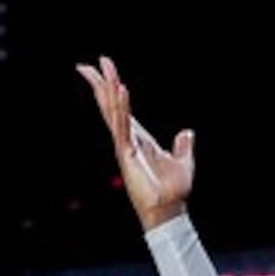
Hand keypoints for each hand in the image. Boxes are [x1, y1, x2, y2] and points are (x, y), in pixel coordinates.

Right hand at [74, 58, 197, 231]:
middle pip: (110, 106)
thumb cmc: (173, 191)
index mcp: (138, 139)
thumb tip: (187, 133)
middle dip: (100, 84)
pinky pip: (123, 126)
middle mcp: (127, 140)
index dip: (110, 89)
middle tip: (87, 64)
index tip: (102, 70)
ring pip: (114, 112)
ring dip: (109, 89)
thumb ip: (183, 146)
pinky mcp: (128, 154)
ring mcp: (125, 147)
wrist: (170, 211)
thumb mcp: (183, 162)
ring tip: (104, 68)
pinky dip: (122, 108)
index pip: (119, 109)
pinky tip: (121, 90)